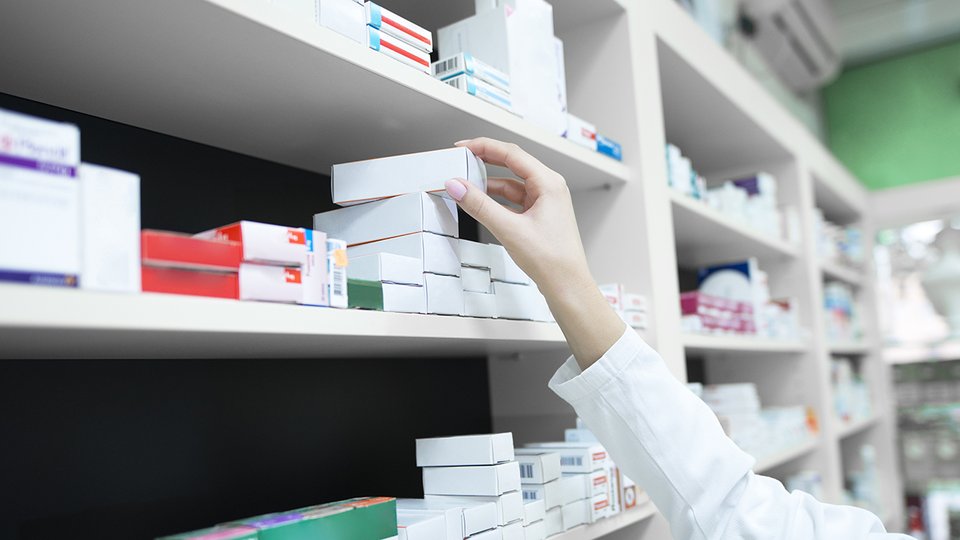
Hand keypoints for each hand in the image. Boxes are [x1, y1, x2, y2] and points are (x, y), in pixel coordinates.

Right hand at [445, 137, 624, 368]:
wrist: (567, 285)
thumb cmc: (551, 259)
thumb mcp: (509, 229)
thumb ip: (479, 205)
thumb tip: (457, 186)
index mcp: (548, 183)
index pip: (512, 153)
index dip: (484, 147)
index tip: (462, 147)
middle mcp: (549, 187)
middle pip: (512, 164)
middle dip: (485, 160)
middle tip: (461, 159)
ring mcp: (545, 201)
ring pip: (512, 183)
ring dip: (489, 182)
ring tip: (466, 184)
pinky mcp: (540, 215)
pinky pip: (515, 198)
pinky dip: (497, 198)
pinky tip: (482, 202)